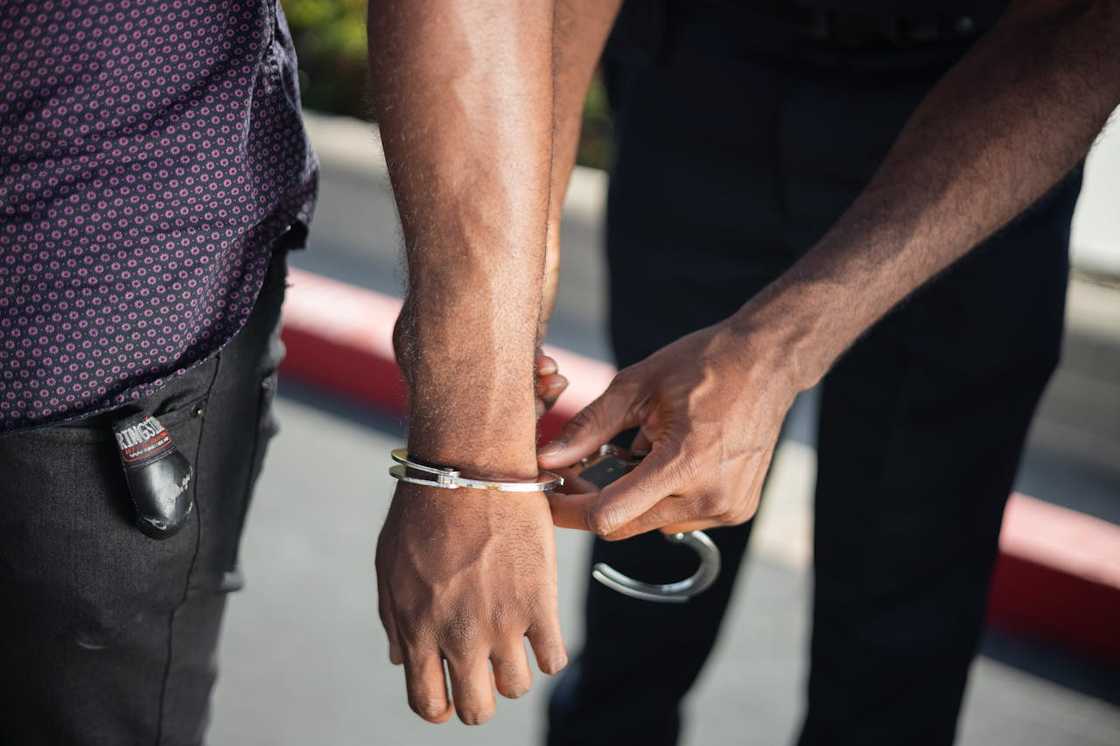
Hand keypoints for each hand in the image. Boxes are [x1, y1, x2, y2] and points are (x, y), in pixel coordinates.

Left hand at [375, 483, 566, 724]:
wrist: (470, 469)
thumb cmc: (424, 512)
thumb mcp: (390, 568)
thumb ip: (394, 620)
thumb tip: (399, 659)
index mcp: (417, 631)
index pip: (429, 704)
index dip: (441, 707)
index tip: (451, 694)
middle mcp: (459, 636)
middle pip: (476, 710)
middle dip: (479, 699)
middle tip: (485, 672)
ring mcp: (502, 623)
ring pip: (517, 687)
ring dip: (514, 671)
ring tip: (513, 639)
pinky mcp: (540, 602)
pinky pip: (554, 660)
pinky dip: (549, 653)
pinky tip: (540, 628)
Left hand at [537, 320, 798, 539]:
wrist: (767, 363)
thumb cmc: (703, 364)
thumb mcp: (637, 386)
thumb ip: (589, 427)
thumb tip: (547, 458)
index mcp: (684, 463)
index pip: (608, 514)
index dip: (568, 511)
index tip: (546, 496)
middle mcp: (709, 496)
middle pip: (625, 525)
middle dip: (594, 503)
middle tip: (577, 472)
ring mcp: (727, 508)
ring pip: (651, 524)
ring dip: (632, 498)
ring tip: (639, 452)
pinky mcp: (737, 510)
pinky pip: (680, 518)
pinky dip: (663, 497)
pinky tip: (672, 460)